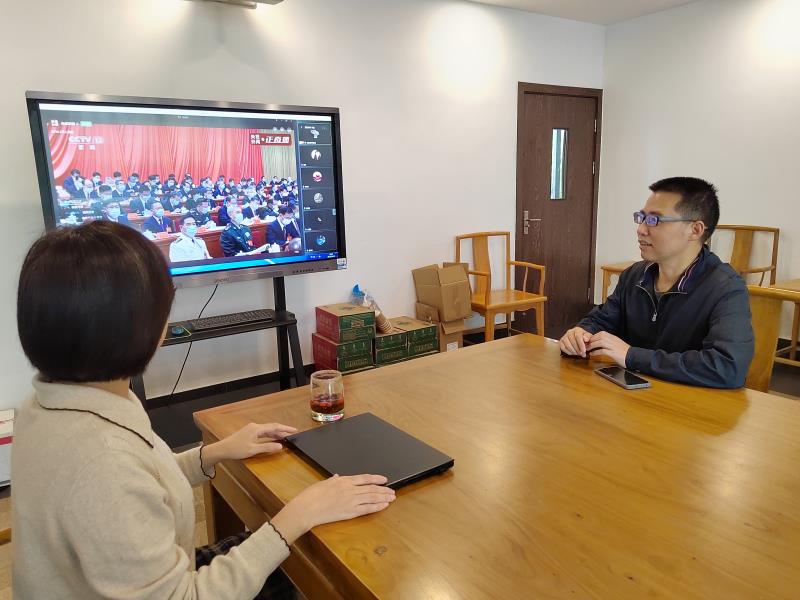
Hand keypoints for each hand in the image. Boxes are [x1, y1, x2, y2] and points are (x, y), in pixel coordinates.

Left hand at [206, 423, 297, 466]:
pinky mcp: (249, 433)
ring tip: (285, 437)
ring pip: (267, 430)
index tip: (294, 430)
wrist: (222, 449)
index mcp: (256, 429)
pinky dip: (270, 436)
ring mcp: (251, 429)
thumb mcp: (252, 450)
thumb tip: (280, 446)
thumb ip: (267, 447)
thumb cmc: (236, 450)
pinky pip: (263, 433)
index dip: (285, 429)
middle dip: (282, 430)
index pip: (274, 427)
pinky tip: (273, 439)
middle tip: (292, 434)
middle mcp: (254, 427)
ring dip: (276, 434)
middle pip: (272, 427)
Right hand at [271, 474, 395, 544]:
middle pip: (371, 488)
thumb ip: (333, 480)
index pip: (364, 478)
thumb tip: (337, 476)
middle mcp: (350, 490)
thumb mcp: (323, 483)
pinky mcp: (350, 512)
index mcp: (343, 481)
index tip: (384, 479)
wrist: (307, 508)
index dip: (376, 478)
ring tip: (392, 497)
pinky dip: (377, 506)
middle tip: (392, 490)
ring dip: (383, 497)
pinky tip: (384, 505)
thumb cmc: (311, 495)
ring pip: (371, 497)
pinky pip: (367, 509)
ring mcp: (351, 501)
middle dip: (383, 489)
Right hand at [559, 326, 591, 356]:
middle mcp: (569, 332)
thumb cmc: (584, 338)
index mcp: (577, 330)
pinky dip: (568, 352)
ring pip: (567, 345)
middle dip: (578, 349)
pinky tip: (573, 353)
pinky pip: (563, 347)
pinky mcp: (561, 341)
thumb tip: (586, 339)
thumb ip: (588, 337)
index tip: (584, 351)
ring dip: (573, 351)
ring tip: (578, 354)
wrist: (579, 338)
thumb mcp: (589, 337)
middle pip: (572, 341)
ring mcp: (564, 336)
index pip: (578, 336)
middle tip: (582, 354)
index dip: (581, 344)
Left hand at [585, 331, 629, 366]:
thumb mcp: (615, 343)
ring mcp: (613, 346)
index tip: (588, 341)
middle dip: (590, 341)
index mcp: (612, 336)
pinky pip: (602, 351)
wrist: (633, 356)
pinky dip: (596, 352)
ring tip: (587, 349)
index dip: (592, 337)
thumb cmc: (623, 351)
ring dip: (592, 346)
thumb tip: (598, 341)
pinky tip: (592, 354)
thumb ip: (607, 341)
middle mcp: (612, 339)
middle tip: (585, 345)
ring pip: (599, 342)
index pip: (600, 334)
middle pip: (598, 337)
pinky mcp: (613, 353)